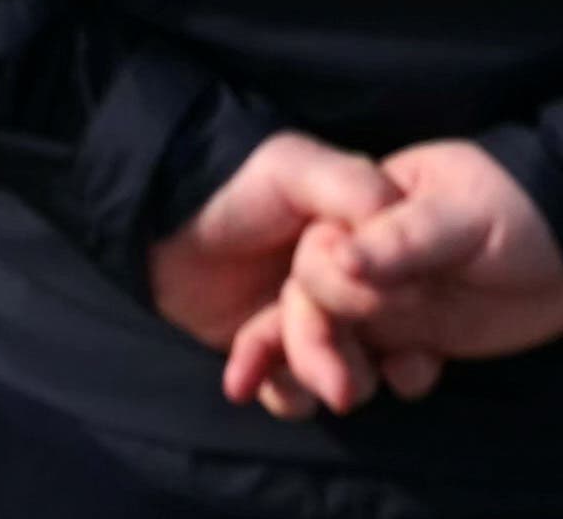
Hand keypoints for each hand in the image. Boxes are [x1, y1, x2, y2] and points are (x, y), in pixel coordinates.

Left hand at [154, 133, 400, 406]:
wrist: (158, 225)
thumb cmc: (234, 186)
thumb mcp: (293, 169)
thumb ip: (351, 187)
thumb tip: (400, 216)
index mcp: (369, 240)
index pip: (403, 286)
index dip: (391, 307)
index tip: (378, 320)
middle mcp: (353, 286)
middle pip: (374, 339)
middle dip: (347, 358)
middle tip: (335, 382)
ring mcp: (316, 323)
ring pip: (342, 373)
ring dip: (310, 378)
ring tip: (264, 369)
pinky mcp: (277, 355)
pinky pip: (296, 393)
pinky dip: (276, 391)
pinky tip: (242, 378)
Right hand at [272, 137, 562, 407]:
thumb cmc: (519, 208)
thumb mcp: (464, 214)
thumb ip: (401, 237)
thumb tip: (339, 257)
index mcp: (363, 209)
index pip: (315, 254)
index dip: (327, 291)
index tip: (376, 313)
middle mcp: (366, 255)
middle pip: (312, 304)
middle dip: (314, 346)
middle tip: (343, 390)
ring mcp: (391, 297)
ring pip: (337, 339)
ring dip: (340, 370)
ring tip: (357, 395)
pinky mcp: (419, 334)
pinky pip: (384, 365)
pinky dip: (393, 378)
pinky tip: (420, 377)